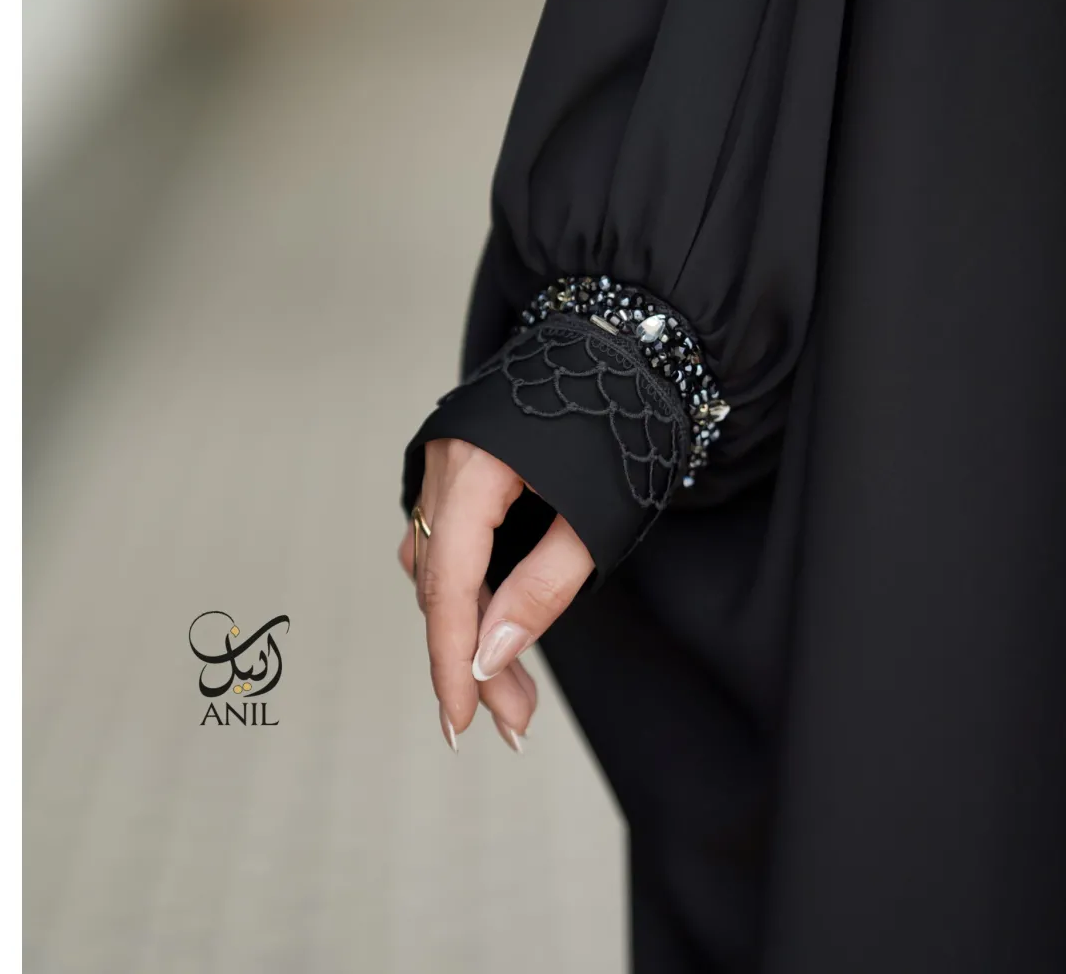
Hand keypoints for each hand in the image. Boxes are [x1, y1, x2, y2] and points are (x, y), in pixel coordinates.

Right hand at [397, 437, 594, 751]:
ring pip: (439, 562)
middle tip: (513, 717)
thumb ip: (542, 588)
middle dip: (471, 654)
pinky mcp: (461, 461)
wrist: (626, 344)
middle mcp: (446, 461)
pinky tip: (491, 613)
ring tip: (510, 684)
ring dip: (470, 623)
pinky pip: (446, 535)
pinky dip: (467, 581)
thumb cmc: (621, 422)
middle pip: (440, 582)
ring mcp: (447, 458)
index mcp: (474, 467)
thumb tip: (490, 656)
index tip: (461, 722)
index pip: (448, 585)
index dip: (450, 661)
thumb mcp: (595, 519)